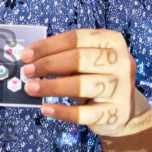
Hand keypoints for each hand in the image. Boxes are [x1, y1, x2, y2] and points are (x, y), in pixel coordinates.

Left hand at [19, 28, 147, 134]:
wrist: (125, 110)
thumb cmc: (97, 78)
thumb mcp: (85, 64)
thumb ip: (63, 58)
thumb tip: (31, 61)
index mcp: (112, 41)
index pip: (76, 38)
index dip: (48, 46)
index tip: (26, 55)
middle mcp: (121, 61)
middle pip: (79, 58)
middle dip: (48, 64)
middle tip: (27, 71)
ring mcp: (122, 87)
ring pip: (83, 85)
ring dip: (52, 86)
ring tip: (31, 88)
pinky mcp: (117, 112)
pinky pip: (86, 113)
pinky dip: (63, 111)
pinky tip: (46, 109)